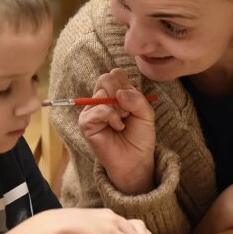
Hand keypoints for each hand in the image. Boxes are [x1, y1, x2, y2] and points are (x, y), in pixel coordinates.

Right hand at [78, 68, 155, 194]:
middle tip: (128, 112)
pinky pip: (97, 109)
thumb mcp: (146, 114)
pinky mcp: (86, 123)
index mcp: (116, 93)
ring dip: (119, 108)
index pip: (116, 74)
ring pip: (102, 93)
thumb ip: (137, 99)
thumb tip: (120, 92)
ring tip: (123, 121)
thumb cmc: (140, 137)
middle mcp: (102, 99)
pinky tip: (117, 127)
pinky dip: (111, 117)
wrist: (136, 159)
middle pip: (106, 78)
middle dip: (121, 93)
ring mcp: (92, 110)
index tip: (133, 101)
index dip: (126, 84)